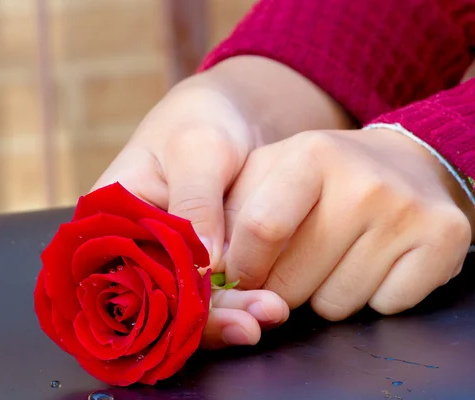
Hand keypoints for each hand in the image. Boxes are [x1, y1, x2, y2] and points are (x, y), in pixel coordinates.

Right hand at [91, 56, 352, 347]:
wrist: (224, 117)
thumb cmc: (199, 121)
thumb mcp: (197, 147)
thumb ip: (195, 200)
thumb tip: (206, 266)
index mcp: (108, 218)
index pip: (123, 274)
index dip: (162, 302)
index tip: (208, 313)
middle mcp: (131, 247)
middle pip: (156, 299)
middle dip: (203, 317)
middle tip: (252, 324)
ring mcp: (165, 258)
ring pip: (187, 303)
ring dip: (226, 315)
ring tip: (269, 313)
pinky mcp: (196, 264)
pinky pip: (211, 294)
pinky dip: (237, 303)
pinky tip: (266, 307)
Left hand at [222, 128, 473, 319]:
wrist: (403, 164)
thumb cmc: (320, 177)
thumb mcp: (267, 174)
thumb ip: (228, 214)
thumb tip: (205, 268)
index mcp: (312, 155)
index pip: (262, 229)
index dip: (242, 267)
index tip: (239, 275)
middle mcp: (365, 181)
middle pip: (294, 280)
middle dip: (279, 286)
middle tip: (293, 261)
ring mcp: (409, 211)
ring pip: (336, 304)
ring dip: (323, 294)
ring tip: (335, 256)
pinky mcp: (445, 240)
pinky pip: (383, 307)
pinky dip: (370, 297)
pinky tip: (372, 262)